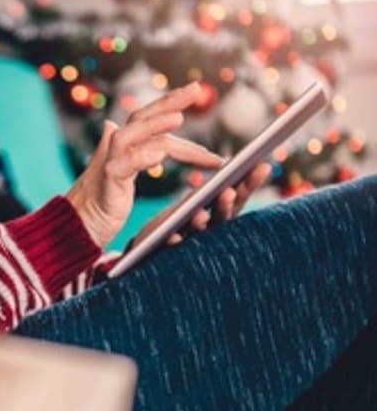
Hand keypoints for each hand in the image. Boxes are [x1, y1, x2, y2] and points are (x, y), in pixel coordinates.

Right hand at [66, 82, 223, 246]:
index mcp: (123, 145)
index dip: (170, 103)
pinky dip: (141, 157)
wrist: (76, 225)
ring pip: (131, 135)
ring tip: (179, 118)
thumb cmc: (97, 200)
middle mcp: (114, 148)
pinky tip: (159, 155)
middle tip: (195, 89)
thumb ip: (123, 149)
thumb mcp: (116, 171)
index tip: (194, 89)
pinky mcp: (106, 181)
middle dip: (169, 102)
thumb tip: (110, 124)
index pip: (148, 118)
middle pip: (142, 117)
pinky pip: (124, 165)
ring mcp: (109, 162)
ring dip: (155, 125)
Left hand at [130, 162, 271, 248]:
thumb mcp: (193, 204)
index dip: (250, 184)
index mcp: (217, 214)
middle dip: (227, 204)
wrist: (147, 247)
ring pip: (200, 233)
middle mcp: (208, 230)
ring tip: (200, 215)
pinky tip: (174, 236)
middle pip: (223, 216)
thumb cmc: (176, 223)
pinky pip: (172, 246)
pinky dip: (174, 241)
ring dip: (203, 223)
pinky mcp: (168, 249)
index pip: (238, 196)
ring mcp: (190, 241)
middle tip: (230, 191)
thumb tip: (228, 161)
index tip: (263, 165)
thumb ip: (207, 191)